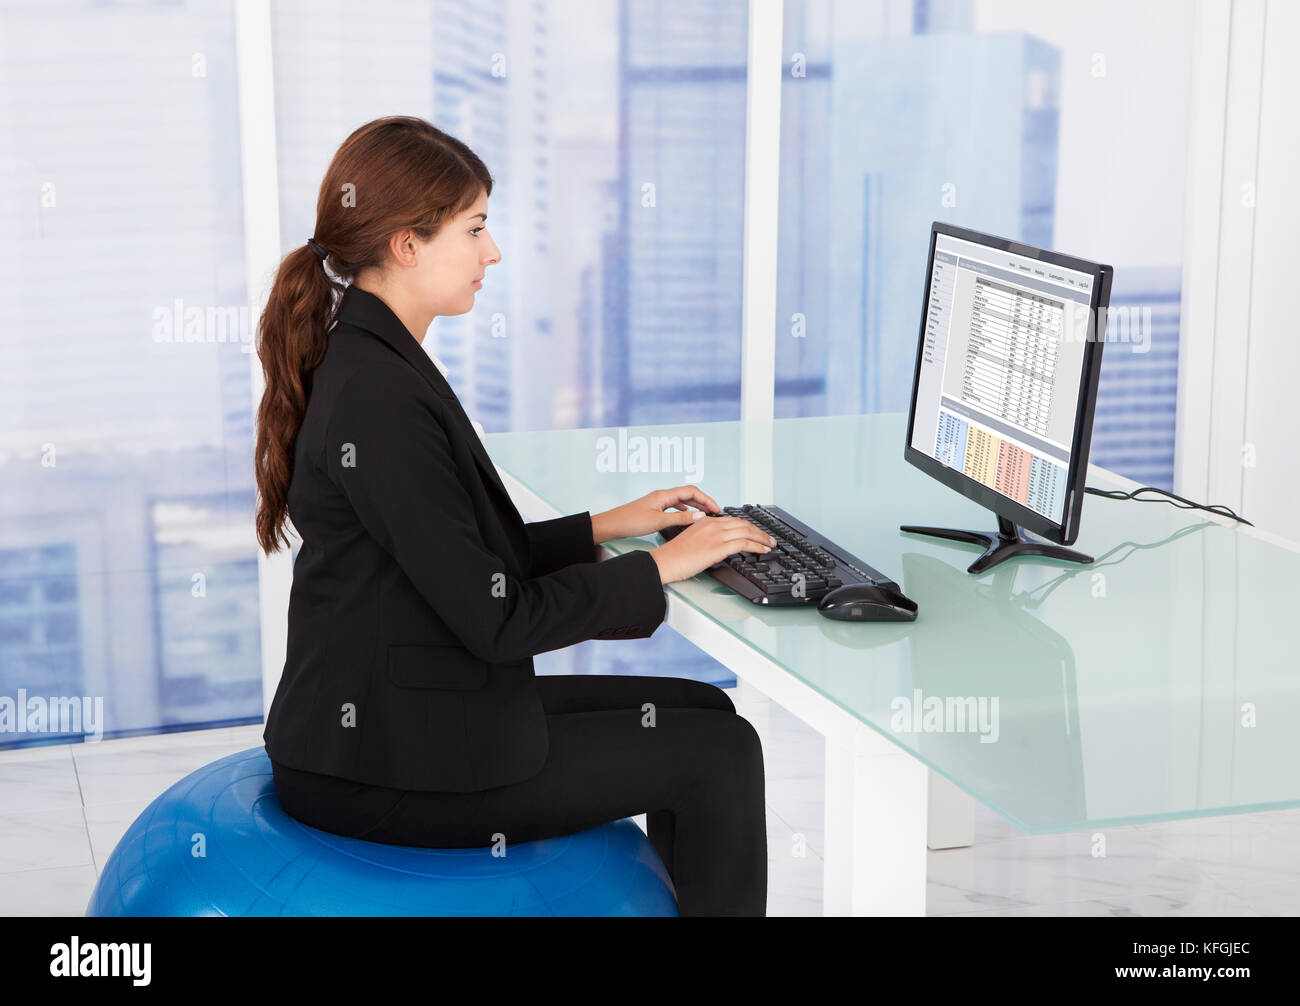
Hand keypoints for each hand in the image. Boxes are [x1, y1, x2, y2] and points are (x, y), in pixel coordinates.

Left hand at [590, 485, 724, 544]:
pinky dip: (684, 510)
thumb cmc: (630, 522)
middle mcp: (662, 495)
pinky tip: (687, 518)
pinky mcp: (655, 508)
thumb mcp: (659, 521)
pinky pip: (674, 506)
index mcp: (664, 495)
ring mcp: (658, 501)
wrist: (612, 525)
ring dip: (695, 506)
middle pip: (688, 494)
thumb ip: (681, 518)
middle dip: (703, 501)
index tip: (716, 508)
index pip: (691, 491)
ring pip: (682, 500)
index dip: (706, 498)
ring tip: (705, 515)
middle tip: (714, 512)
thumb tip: (700, 515)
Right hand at [648, 514, 775, 584]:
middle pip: (743, 523)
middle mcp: (712, 525)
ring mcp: (716, 535)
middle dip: (759, 531)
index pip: (734, 520)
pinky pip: (744, 544)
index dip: (749, 526)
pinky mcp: (718, 547)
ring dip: (762, 538)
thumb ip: (708, 538)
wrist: (665, 561)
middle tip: (769, 538)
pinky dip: (757, 546)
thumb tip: (722, 546)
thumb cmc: (675, 555)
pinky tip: (763, 550)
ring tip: (770, 544)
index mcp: (706, 521)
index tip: (756, 532)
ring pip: (747, 531)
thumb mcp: (693, 539)